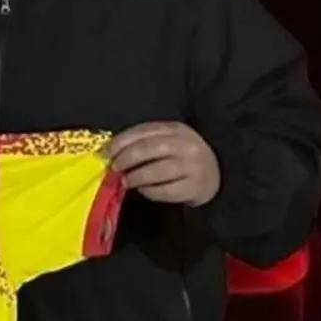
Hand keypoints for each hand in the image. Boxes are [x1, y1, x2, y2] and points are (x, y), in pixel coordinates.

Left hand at [105, 122, 220, 206]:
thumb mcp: (167, 141)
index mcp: (175, 129)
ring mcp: (192, 167)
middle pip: (147, 149)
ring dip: (135, 177)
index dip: (120, 142)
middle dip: (125, 159)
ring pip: (155, 171)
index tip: (105, 152)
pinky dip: (149, 191)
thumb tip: (110, 152)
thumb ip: (142, 142)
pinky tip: (144, 190)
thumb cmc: (182, 157)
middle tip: (114, 168)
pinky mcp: (194, 188)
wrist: (216, 175)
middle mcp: (186, 145)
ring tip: (126, 181)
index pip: (143, 131)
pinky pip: (164, 191)